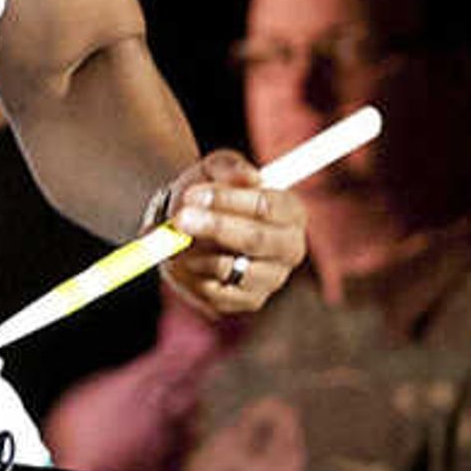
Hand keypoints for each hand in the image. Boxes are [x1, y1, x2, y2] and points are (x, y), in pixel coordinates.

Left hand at [162, 149, 304, 322]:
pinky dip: (192, 274)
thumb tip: (248, 177)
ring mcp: (270, 279)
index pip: (267, 207)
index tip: (194, 195)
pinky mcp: (247, 302)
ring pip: (230, 268)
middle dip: (214, 227)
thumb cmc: (208, 193)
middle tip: (181, 218)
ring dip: (196, 252)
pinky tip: (187, 258)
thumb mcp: (214, 168)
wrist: (186, 225)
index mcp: (291, 212)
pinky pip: (214, 292)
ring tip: (179, 236)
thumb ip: (229, 168)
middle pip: (255, 240)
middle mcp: (289, 248)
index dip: (229, 200)